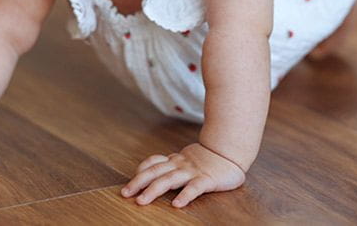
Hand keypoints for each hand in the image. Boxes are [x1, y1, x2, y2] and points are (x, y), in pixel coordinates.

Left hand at [122, 143, 245, 206]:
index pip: (155, 162)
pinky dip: (185, 195)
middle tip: (125, 193)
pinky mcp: (207, 180)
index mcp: (177, 160)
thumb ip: (173, 164)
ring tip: (142, 201)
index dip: (141, 170)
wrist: (231, 151)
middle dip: (139, 182)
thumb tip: (154, 171)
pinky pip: (195, 188)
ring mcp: (194, 172)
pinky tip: (177, 205)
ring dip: (154, 190)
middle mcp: (182, 165)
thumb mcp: (188, 159)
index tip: (130, 181)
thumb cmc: (209, 158)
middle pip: (157, 171)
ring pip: (170, 179)